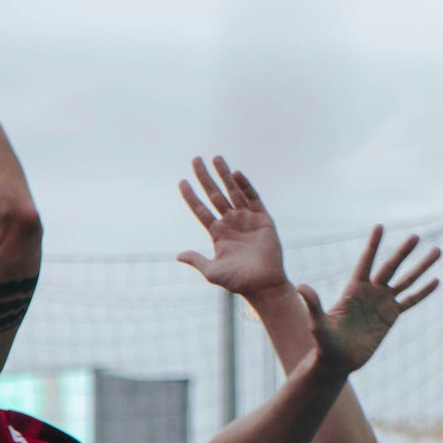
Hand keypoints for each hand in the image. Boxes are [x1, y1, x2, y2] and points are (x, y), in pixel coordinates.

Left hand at [177, 157, 287, 297]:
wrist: (263, 284)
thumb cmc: (238, 281)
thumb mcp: (212, 272)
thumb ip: (197, 260)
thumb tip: (178, 255)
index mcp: (217, 233)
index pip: (201, 210)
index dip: (191, 196)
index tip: (182, 182)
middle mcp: (231, 223)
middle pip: (215, 195)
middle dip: (205, 178)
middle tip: (195, 160)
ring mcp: (247, 219)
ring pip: (233, 192)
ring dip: (224, 175)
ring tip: (216, 158)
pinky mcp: (263, 219)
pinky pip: (253, 198)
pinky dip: (245, 186)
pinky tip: (236, 174)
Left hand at [301, 227, 439, 376]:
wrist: (338, 361)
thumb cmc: (324, 342)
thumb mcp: (317, 323)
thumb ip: (313, 304)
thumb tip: (300, 286)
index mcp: (354, 289)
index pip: (366, 261)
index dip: (373, 245)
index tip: (380, 226)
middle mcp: (370, 291)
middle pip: (391, 267)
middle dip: (403, 252)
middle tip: (416, 236)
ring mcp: (382, 302)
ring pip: (406, 280)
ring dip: (421, 267)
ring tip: (437, 251)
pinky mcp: (391, 316)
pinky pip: (410, 300)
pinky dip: (423, 292)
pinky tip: (436, 281)